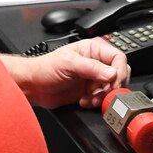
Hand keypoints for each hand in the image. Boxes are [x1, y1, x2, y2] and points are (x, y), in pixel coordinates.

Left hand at [1, 38, 129, 109]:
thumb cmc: (45, 69)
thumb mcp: (69, 64)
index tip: (113, 82)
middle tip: (102, 92)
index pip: (117, 57)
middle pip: (119, 73)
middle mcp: (95, 63)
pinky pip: (102, 98)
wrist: (33, 87)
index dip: (119, 71)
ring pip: (112, 88)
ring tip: (89, 98)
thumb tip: (112, 73)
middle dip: (112, 86)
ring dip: (103, 96)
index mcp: (92, 50)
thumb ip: (92, 68)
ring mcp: (93, 78)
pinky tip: (84, 101)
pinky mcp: (89, 92)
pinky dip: (96, 102)